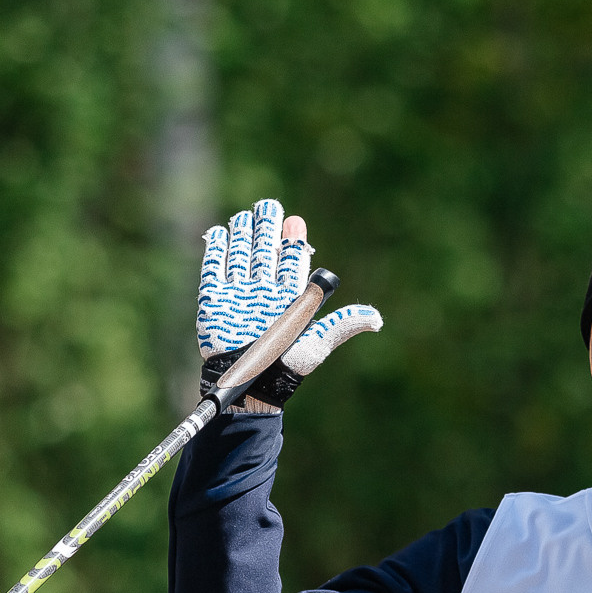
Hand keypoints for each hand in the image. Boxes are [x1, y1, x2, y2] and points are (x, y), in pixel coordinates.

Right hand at [194, 199, 381, 411]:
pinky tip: (220, 232)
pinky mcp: (214, 301)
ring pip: (241, 255)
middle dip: (268, 228)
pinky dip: (216, 250)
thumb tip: (377, 319)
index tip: (296, 222)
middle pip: (266, 251)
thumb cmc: (286, 366)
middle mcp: (264, 291)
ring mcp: (238, 294)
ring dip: (243, 234)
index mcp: (290, 297)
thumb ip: (343, 324)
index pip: (292, 261)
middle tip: (270, 206)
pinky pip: (214, 269)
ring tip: (247, 215)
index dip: (294, 240)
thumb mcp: (318, 343)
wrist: (250, 385)